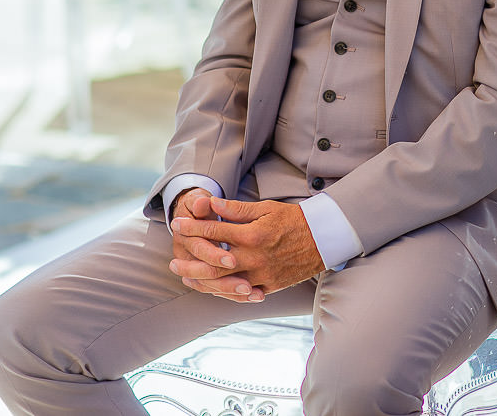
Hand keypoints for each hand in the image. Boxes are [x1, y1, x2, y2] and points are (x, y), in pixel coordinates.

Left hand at [171, 198, 323, 300]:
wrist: (324, 238)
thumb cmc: (294, 219)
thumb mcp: (267, 209)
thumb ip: (237, 210)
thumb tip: (211, 204)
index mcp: (253, 234)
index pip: (214, 231)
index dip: (193, 226)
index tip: (177, 224)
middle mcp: (255, 257)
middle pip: (212, 264)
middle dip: (189, 263)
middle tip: (172, 262)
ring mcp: (262, 274)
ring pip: (223, 283)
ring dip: (201, 282)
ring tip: (186, 278)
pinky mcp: (269, 286)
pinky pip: (242, 294)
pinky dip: (224, 293)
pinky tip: (211, 289)